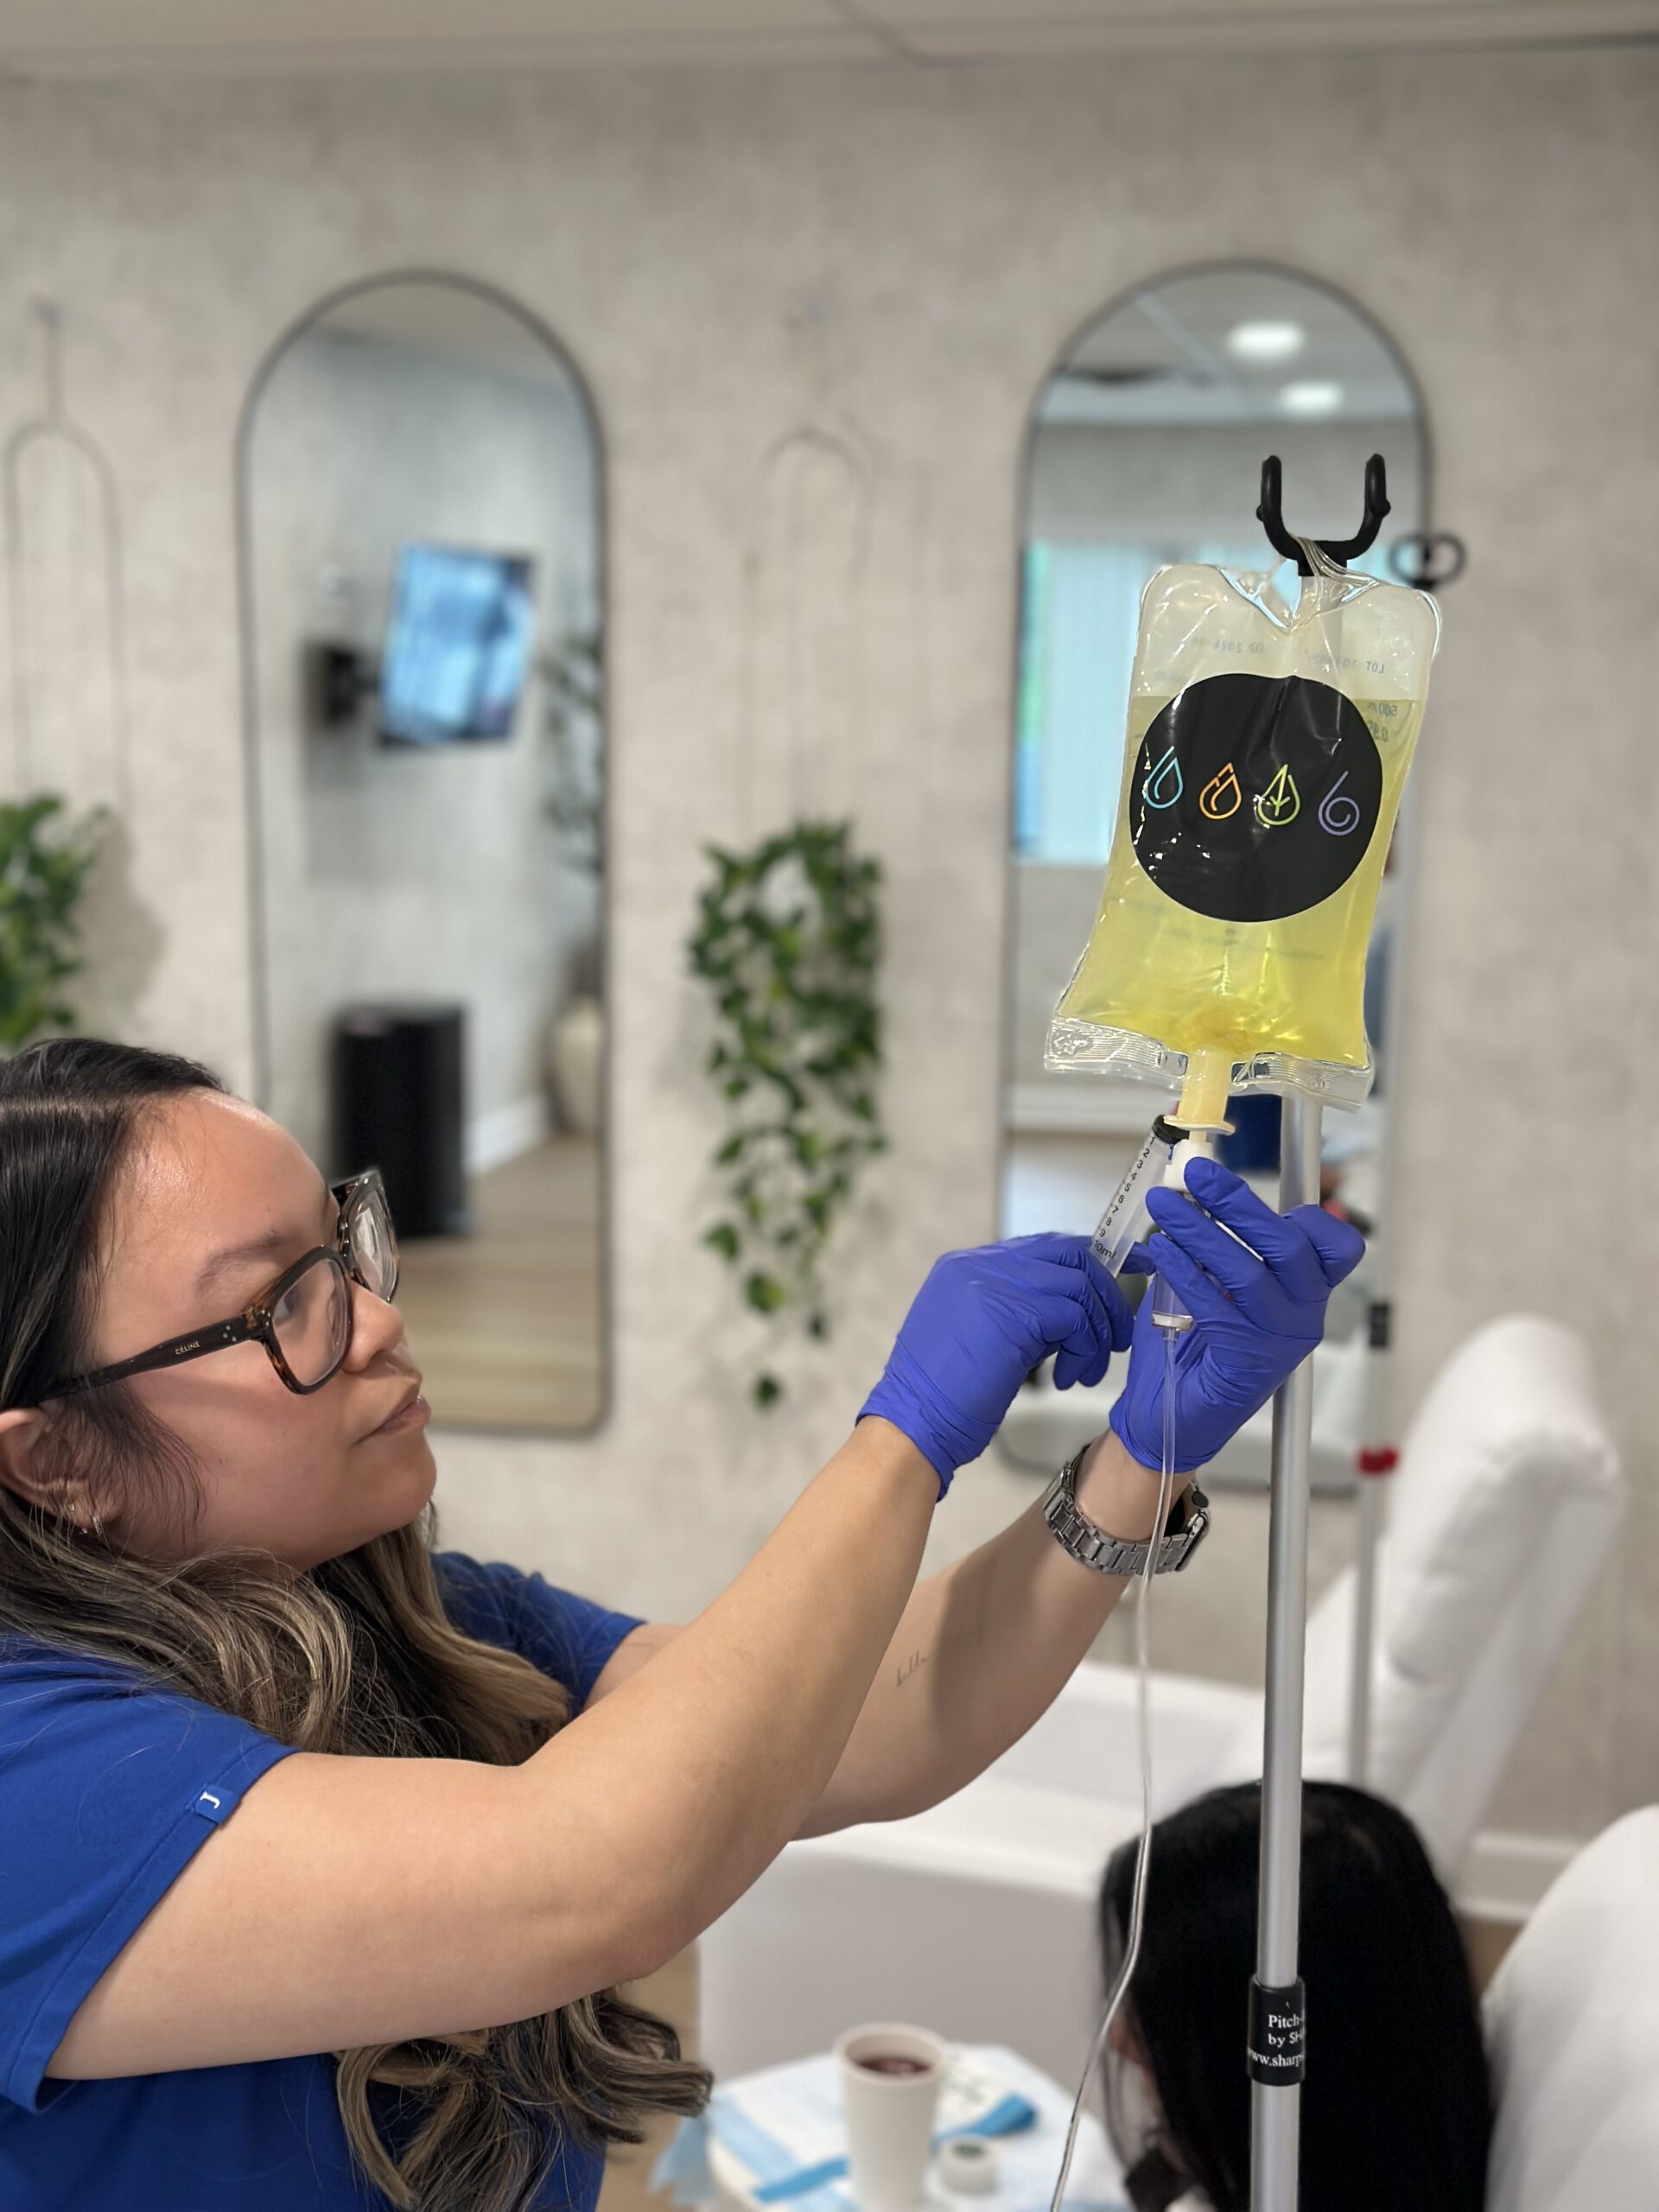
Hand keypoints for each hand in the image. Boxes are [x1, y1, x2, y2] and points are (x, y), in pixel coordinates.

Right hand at [860, 1234, 1132, 1494]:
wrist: (913, 1426)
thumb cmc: (944, 1396)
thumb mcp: (978, 1336)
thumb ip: (1017, 1310)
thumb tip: (1073, 1310)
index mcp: (966, 1266)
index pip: (1043, 1247)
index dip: (1089, 1262)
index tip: (1126, 1277)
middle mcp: (978, 1264)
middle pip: (1068, 1254)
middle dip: (1106, 1292)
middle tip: (1119, 1335)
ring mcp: (993, 1284)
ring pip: (1078, 1285)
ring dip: (1098, 1331)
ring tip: (1090, 1370)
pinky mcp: (1011, 1314)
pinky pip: (1074, 1317)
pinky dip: (1086, 1347)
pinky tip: (1072, 1378)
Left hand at [1109, 1157, 1365, 1474]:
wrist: (1168, 1414)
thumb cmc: (1191, 1344)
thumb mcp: (1211, 1282)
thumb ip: (1215, 1243)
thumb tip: (1195, 1189)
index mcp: (1305, 1294)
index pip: (1338, 1248)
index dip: (1308, 1214)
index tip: (1268, 1192)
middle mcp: (1303, 1317)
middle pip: (1289, 1248)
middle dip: (1239, 1203)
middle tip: (1195, 1174)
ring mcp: (1279, 1343)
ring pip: (1250, 1273)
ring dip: (1201, 1231)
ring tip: (1163, 1206)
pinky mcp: (1247, 1364)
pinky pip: (1217, 1306)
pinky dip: (1185, 1271)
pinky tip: (1161, 1250)